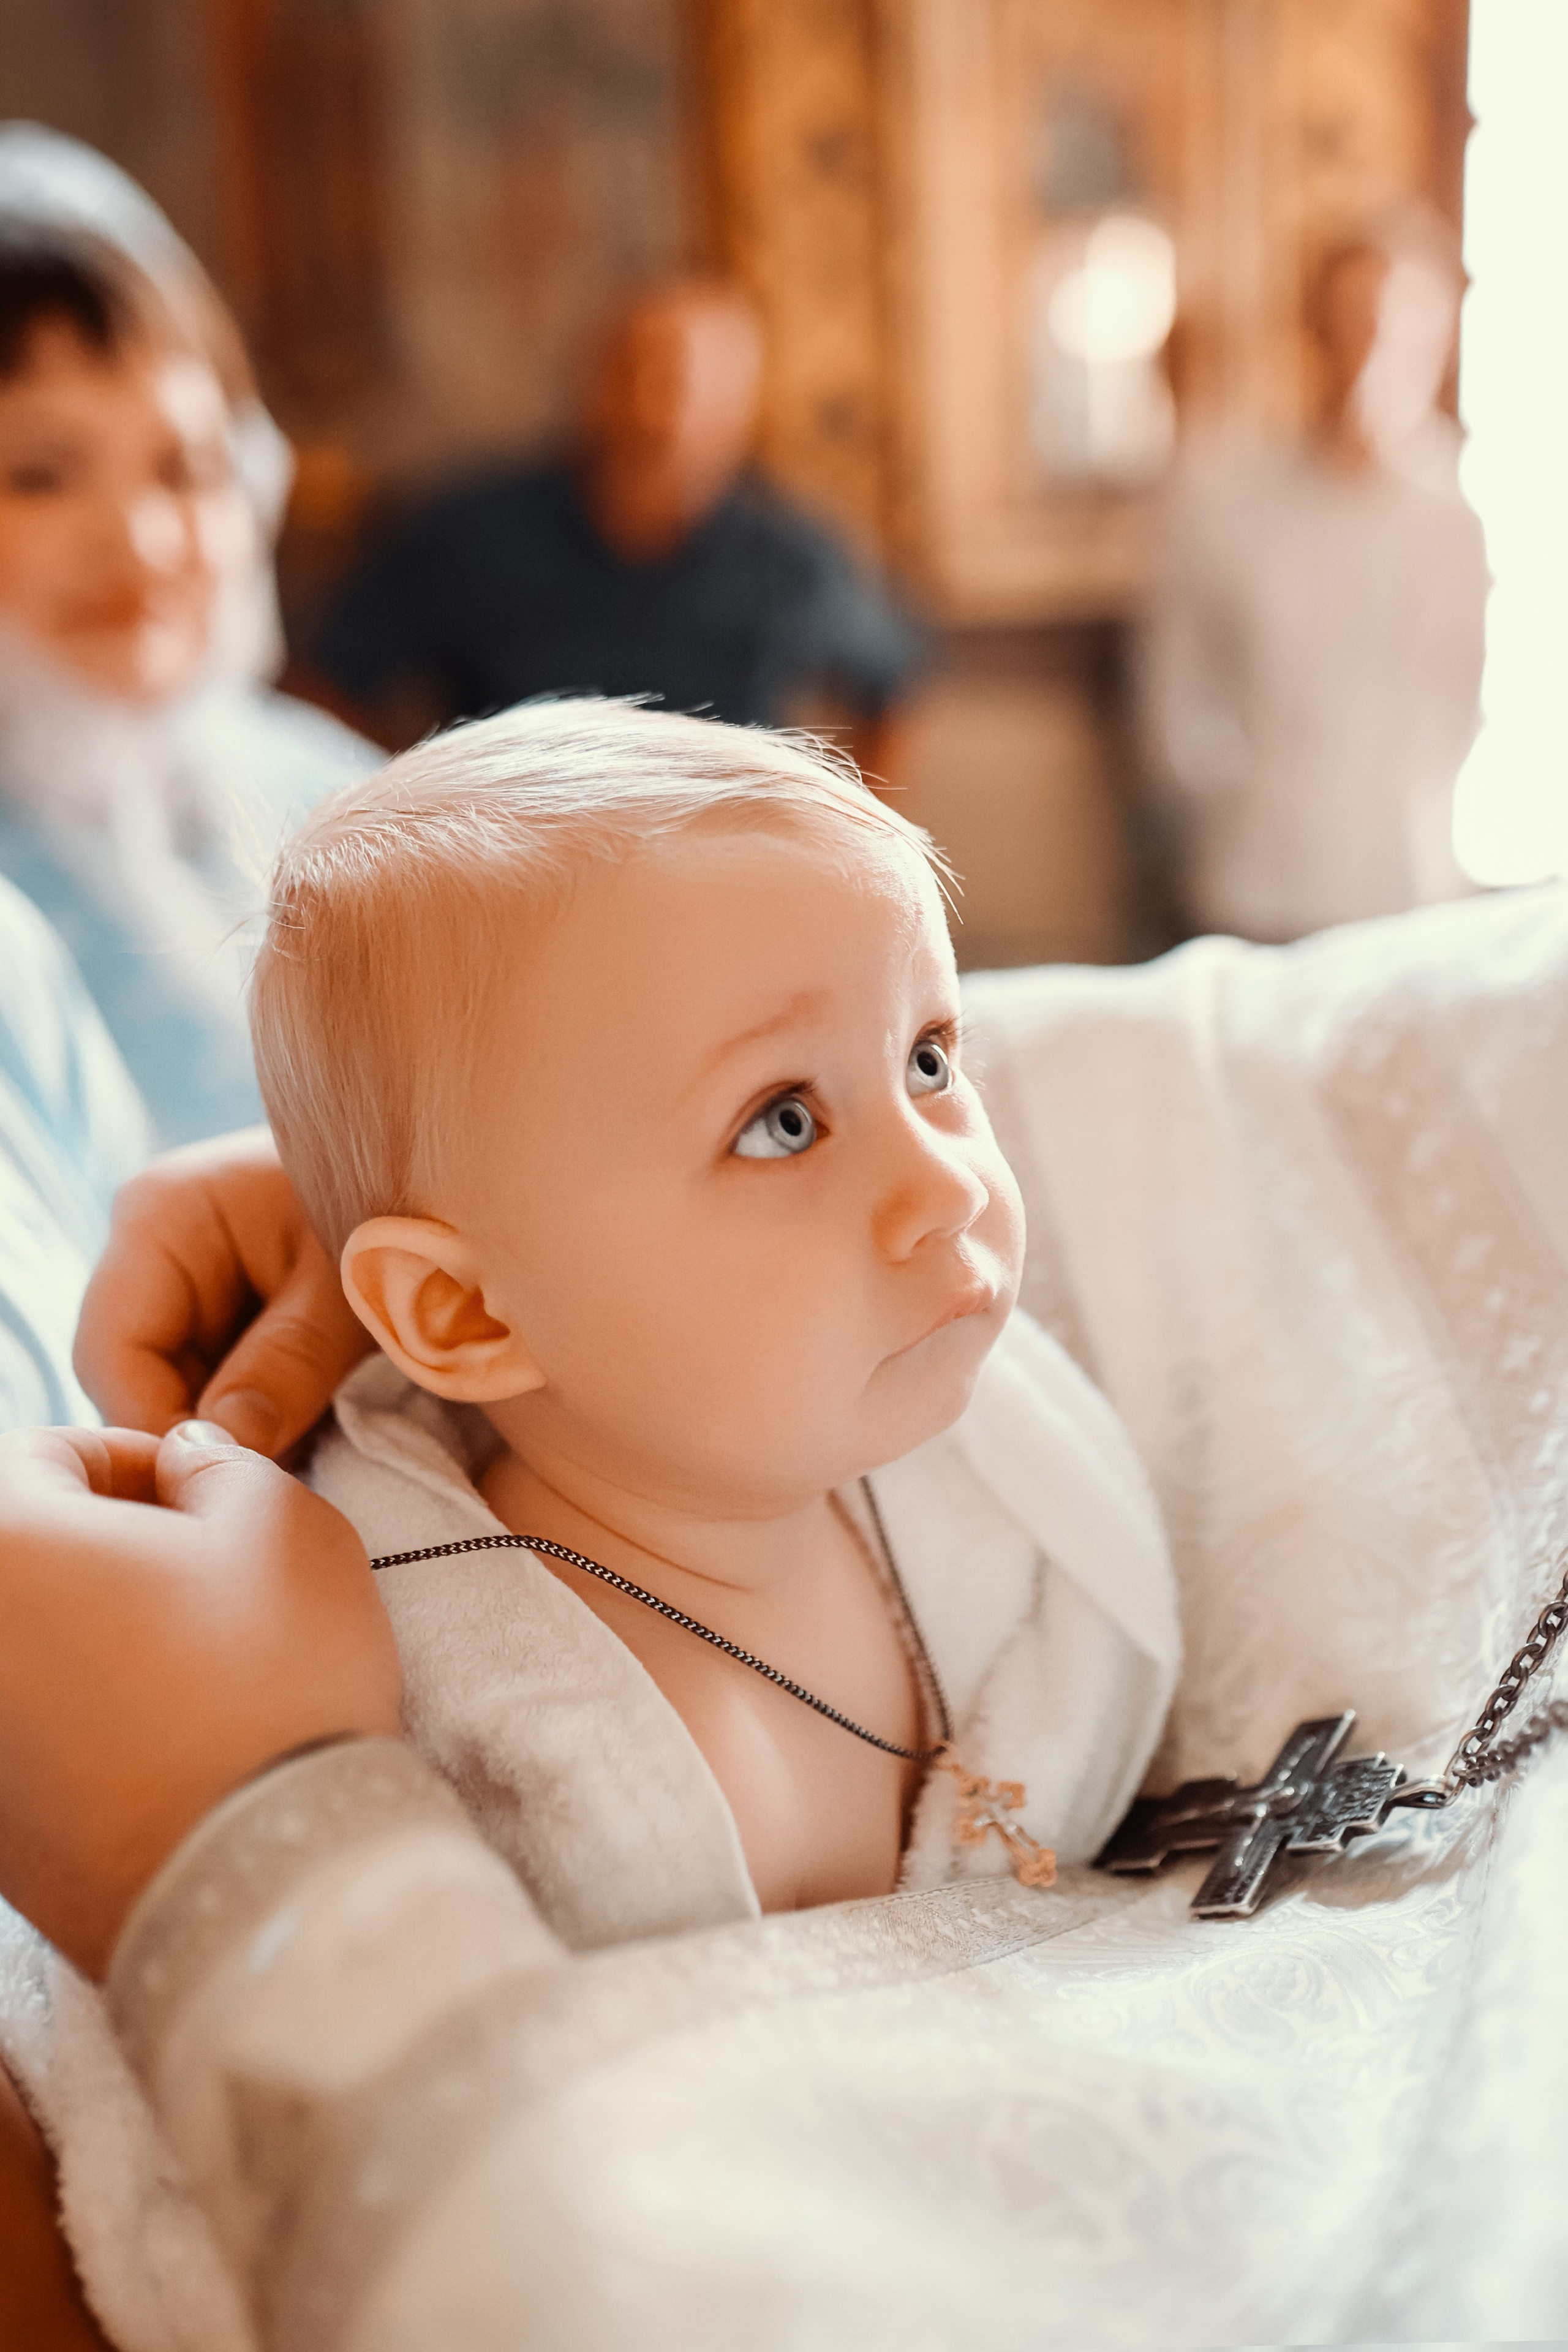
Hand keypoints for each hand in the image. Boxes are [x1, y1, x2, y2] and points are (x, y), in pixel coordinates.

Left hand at [0, 1424, 400, 1977]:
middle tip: (205, 1583)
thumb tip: (183, 1465)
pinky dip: (86, 1725)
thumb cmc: (270, 1685)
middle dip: (108, 1554)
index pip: (48, 1454)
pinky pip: (31, 1740)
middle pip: (25, 1558)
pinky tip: (169, 1745)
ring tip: (195, 1671)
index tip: (206, 1502)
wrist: (267, 1886)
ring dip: (95, 1640)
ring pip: (28, 1650)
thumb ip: (218, 1464)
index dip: (142, 1463)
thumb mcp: (282, 1523)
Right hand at [73, 1127, 372, 1457]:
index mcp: (160, 1217)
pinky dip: (254, 1417)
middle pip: (135, 1378)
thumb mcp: (348, 1288)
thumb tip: (232, 1446)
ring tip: (303, 1459)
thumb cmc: (393, 1200)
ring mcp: (182, 1278)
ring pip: (174, 1389)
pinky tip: (307, 1434)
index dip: (158, 1427)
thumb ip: (289, 1363)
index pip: (113, 1353)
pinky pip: (214, 1379)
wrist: (437, 1166)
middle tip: (273, 1487)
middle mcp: (151, 1246)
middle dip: (200, 1438)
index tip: (225, 1483)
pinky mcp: (221, 1306)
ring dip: (230, 1435)